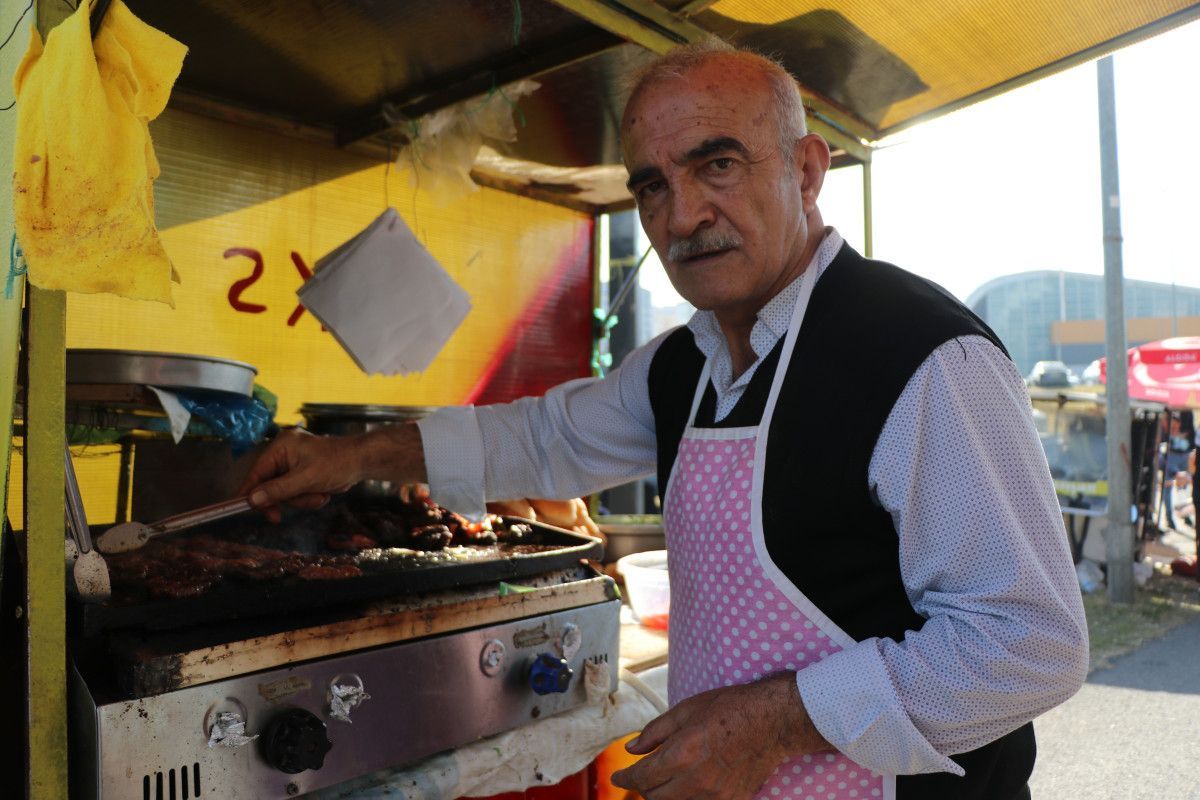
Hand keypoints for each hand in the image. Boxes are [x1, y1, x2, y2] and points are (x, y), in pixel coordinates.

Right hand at [236, 428, 357, 521]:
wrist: (362, 462)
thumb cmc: (337, 463)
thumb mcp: (305, 479)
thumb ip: (278, 490)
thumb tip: (252, 499)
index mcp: (281, 447)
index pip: (256, 472)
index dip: (250, 492)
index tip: (244, 509)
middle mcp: (283, 453)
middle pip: (269, 486)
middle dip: (287, 498)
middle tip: (287, 512)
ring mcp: (293, 464)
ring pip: (284, 493)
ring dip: (302, 500)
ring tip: (320, 495)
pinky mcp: (302, 473)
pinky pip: (296, 493)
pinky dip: (308, 497)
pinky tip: (323, 493)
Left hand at [610, 672, 828, 798]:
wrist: (771, 722)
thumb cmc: (730, 709)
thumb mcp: (686, 710)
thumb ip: (655, 732)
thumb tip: (632, 748)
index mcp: (682, 754)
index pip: (642, 777)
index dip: (625, 777)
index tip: (618, 775)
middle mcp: (696, 780)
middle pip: (655, 796)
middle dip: (643, 786)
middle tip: (642, 774)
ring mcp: (715, 795)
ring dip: (664, 794)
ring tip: (665, 779)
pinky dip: (688, 798)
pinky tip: (689, 784)